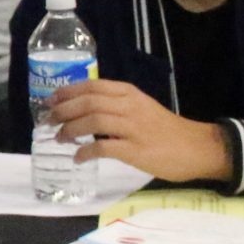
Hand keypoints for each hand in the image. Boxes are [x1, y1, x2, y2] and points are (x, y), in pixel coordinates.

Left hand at [47, 79, 232, 184]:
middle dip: (63, 110)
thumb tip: (83, 111)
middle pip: (89, 101)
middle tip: (47, 120)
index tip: (51, 100)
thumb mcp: (141, 108)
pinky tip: (78, 157)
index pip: (93, 86)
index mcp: (130, 94)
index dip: (68, 92)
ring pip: (93, 120)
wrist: (196, 147)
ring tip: (59, 138)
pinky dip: (86, 151)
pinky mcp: (136, 150)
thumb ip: (116, 106)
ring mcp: (133, 128)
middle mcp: (130, 106)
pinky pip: (104, 147)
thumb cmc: (165, 130)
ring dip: (70, 129)